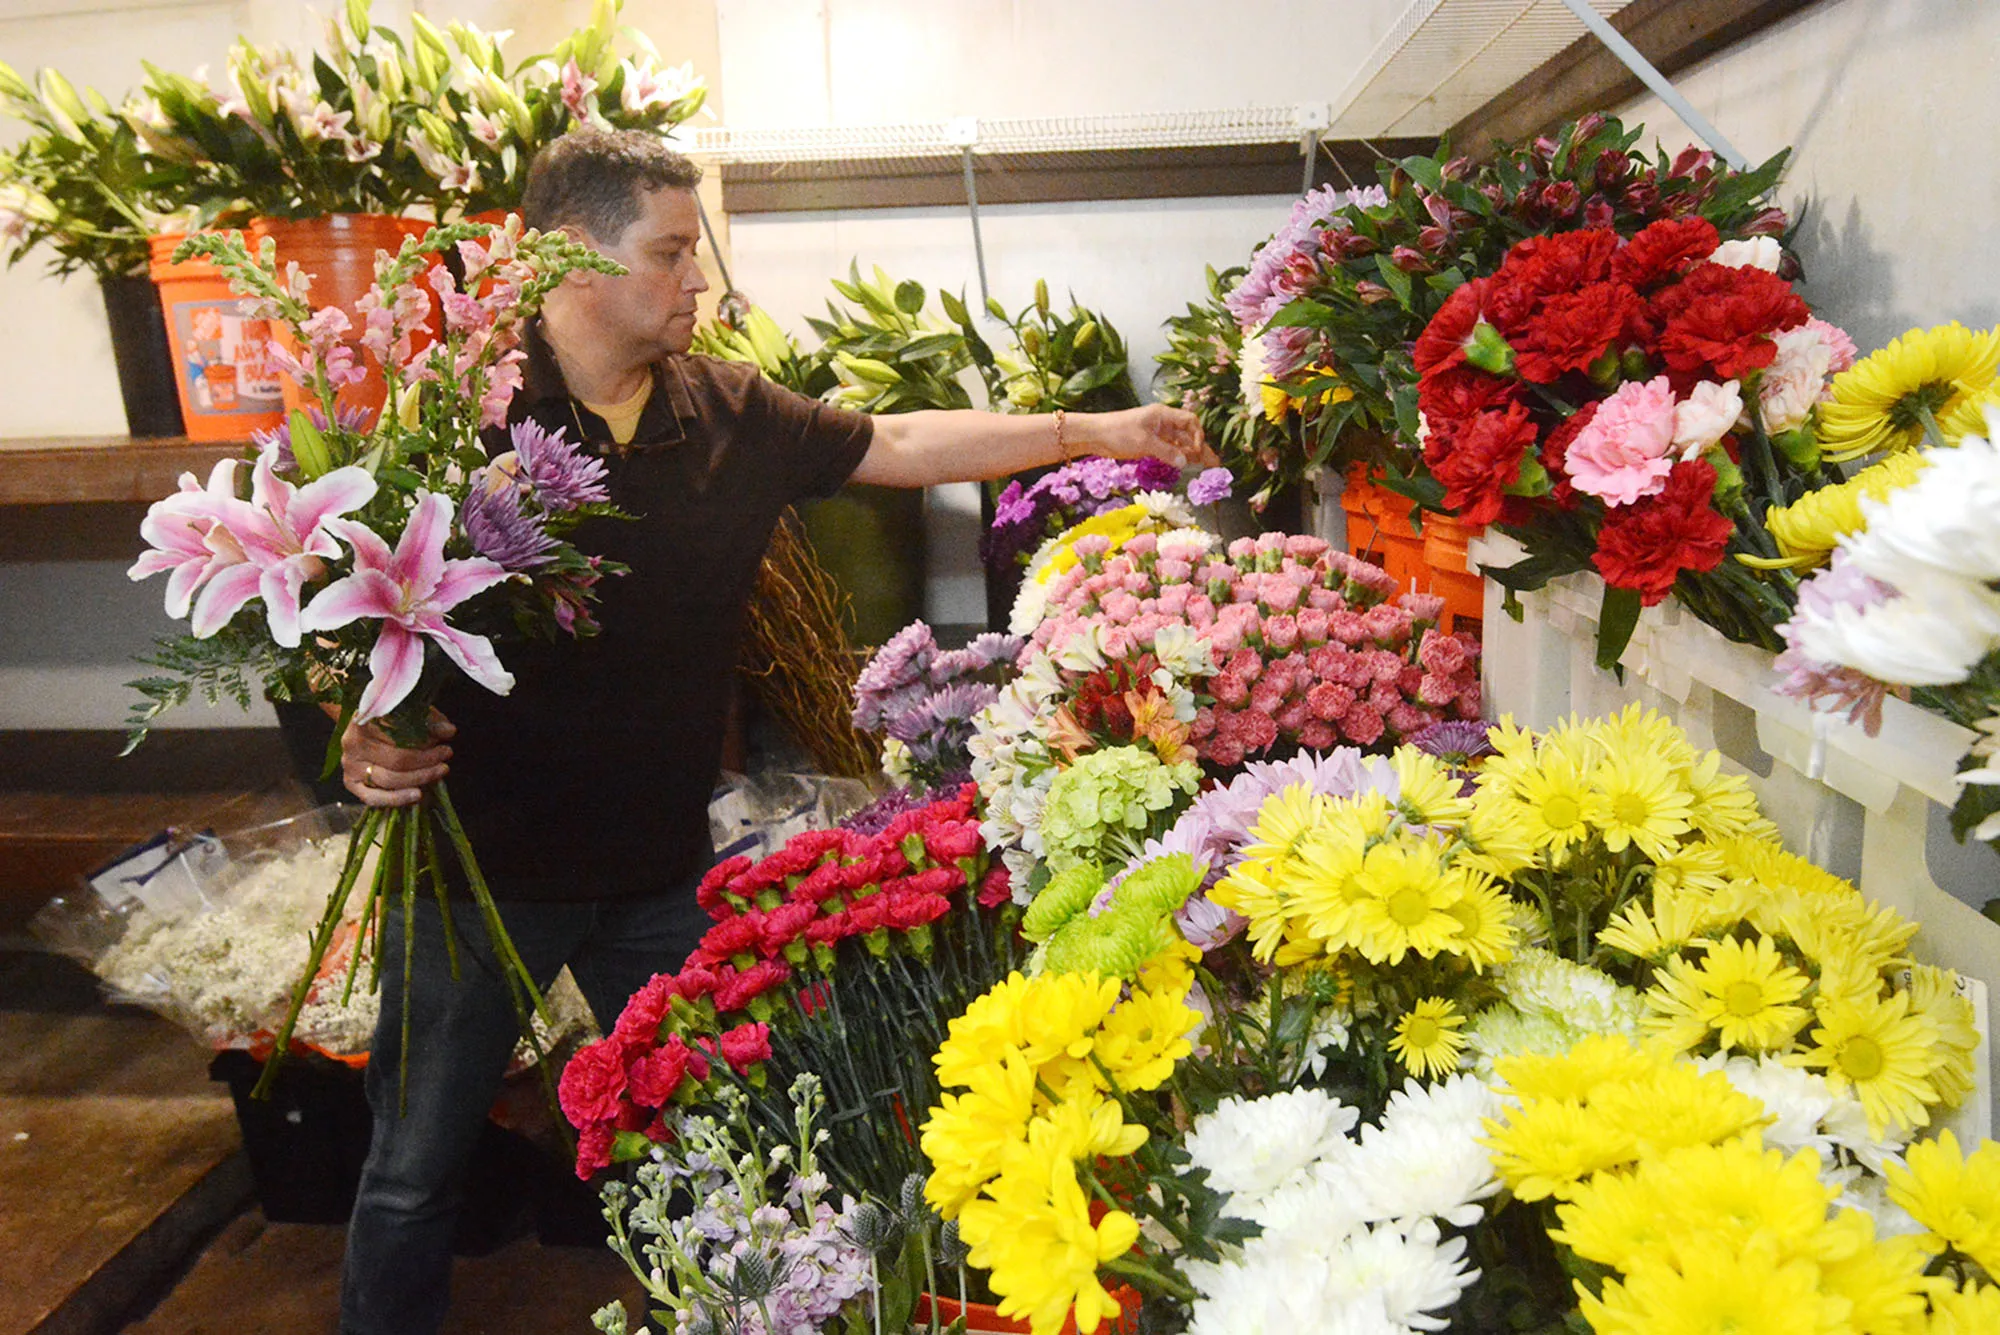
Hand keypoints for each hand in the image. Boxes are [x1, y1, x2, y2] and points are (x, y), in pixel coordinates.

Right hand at [340, 708, 455, 807]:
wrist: (364, 729)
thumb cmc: (390, 720)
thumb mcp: (410, 713)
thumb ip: (429, 721)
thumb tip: (449, 731)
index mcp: (363, 720)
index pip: (397, 733)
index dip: (424, 738)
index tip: (445, 739)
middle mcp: (353, 743)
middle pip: (396, 759)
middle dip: (427, 759)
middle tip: (446, 754)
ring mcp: (350, 765)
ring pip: (389, 779)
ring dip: (419, 777)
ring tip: (440, 770)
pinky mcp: (351, 783)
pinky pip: (373, 798)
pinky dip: (397, 799)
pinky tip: (417, 795)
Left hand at [1076, 403, 1218, 470]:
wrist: (1095, 435)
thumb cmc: (1118, 433)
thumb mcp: (1144, 443)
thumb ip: (1166, 452)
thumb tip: (1186, 461)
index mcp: (1164, 415)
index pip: (1190, 421)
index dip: (1197, 435)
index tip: (1195, 451)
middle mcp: (1163, 422)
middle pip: (1188, 434)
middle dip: (1201, 448)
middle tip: (1214, 463)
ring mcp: (1157, 433)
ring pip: (1180, 443)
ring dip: (1192, 454)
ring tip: (1206, 467)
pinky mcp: (1150, 443)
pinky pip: (1170, 449)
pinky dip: (1179, 456)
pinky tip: (1187, 465)